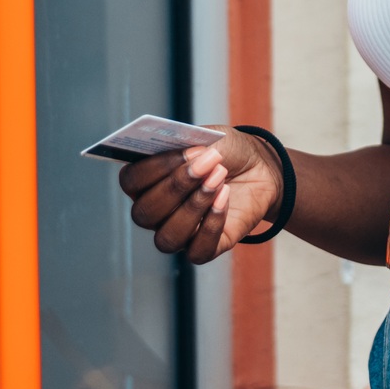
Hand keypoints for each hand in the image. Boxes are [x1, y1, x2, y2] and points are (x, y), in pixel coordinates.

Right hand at [118, 127, 285, 263]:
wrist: (258, 168)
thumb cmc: (225, 152)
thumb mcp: (208, 137)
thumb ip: (191, 141)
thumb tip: (186, 151)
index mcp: (146, 180)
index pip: (130, 181)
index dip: (155, 167)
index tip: (189, 151)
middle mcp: (155, 211)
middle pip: (145, 212)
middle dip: (177, 186)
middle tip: (207, 164)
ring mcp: (177, 232)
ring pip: (167, 237)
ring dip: (193, 207)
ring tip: (218, 180)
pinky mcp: (203, 248)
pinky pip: (197, 251)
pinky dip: (211, 226)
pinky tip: (225, 199)